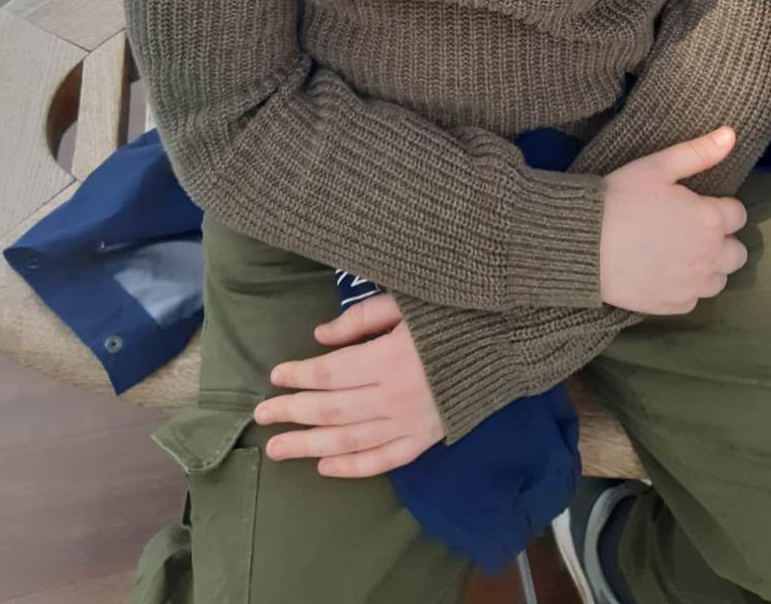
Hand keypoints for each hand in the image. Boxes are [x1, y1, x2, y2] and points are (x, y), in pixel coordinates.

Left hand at [254, 294, 443, 475]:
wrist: (508, 342)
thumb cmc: (455, 313)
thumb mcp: (407, 301)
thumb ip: (361, 318)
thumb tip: (319, 337)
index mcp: (390, 357)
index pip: (331, 373)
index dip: (299, 375)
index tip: (275, 375)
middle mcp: (396, 396)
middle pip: (332, 409)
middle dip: (292, 412)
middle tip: (262, 416)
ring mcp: (411, 423)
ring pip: (349, 441)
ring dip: (309, 446)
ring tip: (277, 450)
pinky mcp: (426, 439)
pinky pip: (383, 461)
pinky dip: (352, 469)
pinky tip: (325, 467)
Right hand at [600, 126, 747, 314]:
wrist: (583, 243)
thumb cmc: (620, 198)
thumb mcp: (658, 166)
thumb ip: (699, 152)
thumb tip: (731, 134)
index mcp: (709, 219)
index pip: (738, 215)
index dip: (719, 207)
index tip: (697, 204)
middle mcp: (709, 256)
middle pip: (737, 253)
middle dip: (722, 240)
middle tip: (691, 229)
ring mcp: (692, 285)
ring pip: (719, 280)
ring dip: (708, 266)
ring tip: (681, 252)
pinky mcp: (673, 306)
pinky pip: (694, 299)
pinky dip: (686, 287)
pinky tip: (665, 272)